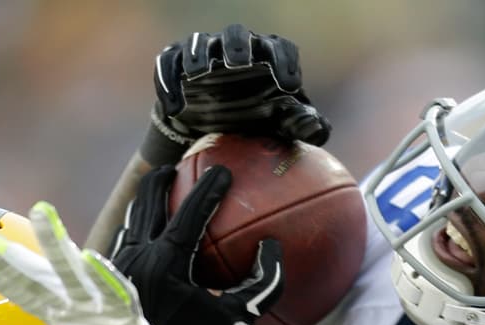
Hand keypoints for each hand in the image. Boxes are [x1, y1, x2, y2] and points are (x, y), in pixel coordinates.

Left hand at [0, 202, 219, 324]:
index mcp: (65, 323)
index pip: (24, 292)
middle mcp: (82, 312)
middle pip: (43, 277)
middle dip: (15, 256)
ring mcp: (106, 314)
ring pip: (79, 275)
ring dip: (61, 247)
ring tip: (40, 216)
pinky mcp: (131, 324)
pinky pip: (120, 297)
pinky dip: (108, 279)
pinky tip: (90, 259)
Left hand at [110, 163, 282, 324]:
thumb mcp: (240, 318)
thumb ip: (264, 282)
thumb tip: (272, 246)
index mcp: (166, 264)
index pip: (189, 211)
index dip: (209, 186)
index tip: (223, 170)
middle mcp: (136, 259)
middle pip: (147, 200)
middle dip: (164, 177)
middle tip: (180, 166)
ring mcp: (117, 270)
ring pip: (130, 219)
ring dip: (146, 200)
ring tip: (160, 189)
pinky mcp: (109, 284)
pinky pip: (122, 243)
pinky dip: (136, 229)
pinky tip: (147, 231)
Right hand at [141, 23, 331, 163]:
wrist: (210, 126)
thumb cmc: (252, 117)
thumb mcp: (279, 124)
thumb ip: (301, 125)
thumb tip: (317, 128)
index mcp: (265, 55)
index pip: (280, 47)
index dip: (285, 62)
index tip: (290, 87)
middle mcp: (234, 48)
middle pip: (237, 35)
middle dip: (238, 46)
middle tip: (240, 63)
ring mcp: (203, 53)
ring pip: (198, 43)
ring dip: (198, 55)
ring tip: (198, 74)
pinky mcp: (176, 63)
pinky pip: (168, 65)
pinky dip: (167, 82)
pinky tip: (174, 108)